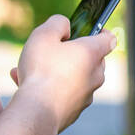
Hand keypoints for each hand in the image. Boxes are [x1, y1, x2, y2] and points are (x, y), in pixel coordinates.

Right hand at [13, 15, 116, 134]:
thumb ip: (57, 23)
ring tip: (29, 69)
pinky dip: (50, 88)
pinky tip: (25, 84)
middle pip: (92, 59)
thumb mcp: (43, 34)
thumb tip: (65, 25)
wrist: (38, 111)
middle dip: (73, 53)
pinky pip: (64, 94)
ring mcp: (87, 95)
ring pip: (74, 77)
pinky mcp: (75, 111)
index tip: (87, 31)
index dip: (100, 31)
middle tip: (52, 50)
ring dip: (57, 71)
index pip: (109, 38)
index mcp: (92, 53)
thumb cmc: (41, 69)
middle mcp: (95, 74)